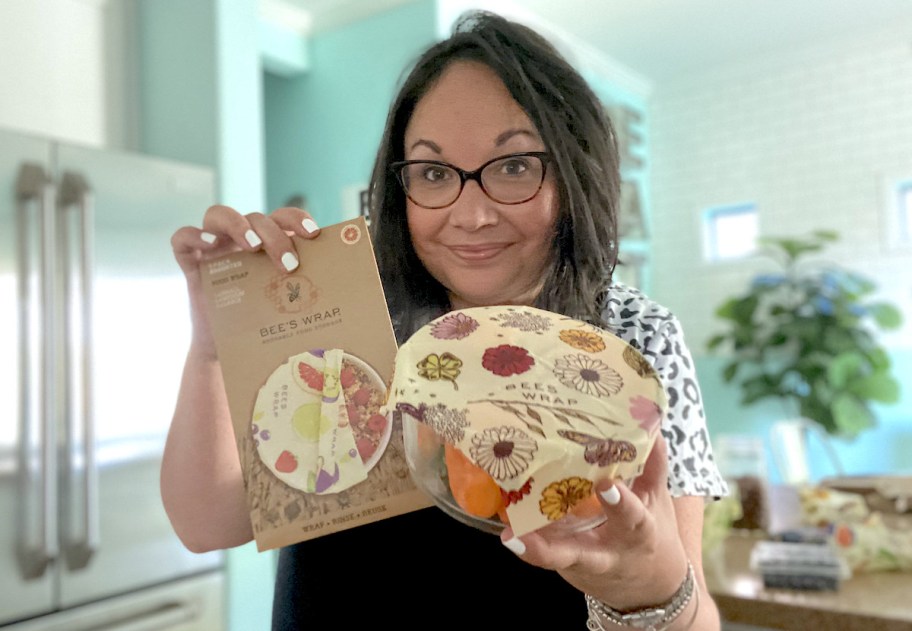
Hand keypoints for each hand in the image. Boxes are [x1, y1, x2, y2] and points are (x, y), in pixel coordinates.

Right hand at [170, 205, 320, 353]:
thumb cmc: (263, 321)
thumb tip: (349, 289)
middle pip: (256, 218)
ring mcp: (213, 248)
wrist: (229, 348)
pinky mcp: (190, 262)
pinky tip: (209, 245)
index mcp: (268, 242)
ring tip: (252, 247)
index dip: (296, 219)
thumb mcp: (286, 301)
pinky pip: (182, 238)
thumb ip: (306, 287)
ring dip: (238, 226)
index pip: (282, 216)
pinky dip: (193, 235)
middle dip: (275, 236)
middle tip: (289, 264)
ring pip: (218, 215)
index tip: (312, 235)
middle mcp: (240, 239)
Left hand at [500, 433, 689, 608]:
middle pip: (584, 554)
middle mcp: (607, 552)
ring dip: (535, 550)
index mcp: (637, 533)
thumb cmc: (650, 532)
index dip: (620, 503)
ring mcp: (583, 563)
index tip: (606, 484)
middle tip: (534, 529)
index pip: (632, 518)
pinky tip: (510, 535)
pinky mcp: (566, 566)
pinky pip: (546, 554)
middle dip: (562, 544)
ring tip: (512, 537)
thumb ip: (653, 463)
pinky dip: (528, 545)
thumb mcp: (656, 500)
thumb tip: (652, 423)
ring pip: (559, 559)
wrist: (650, 588)